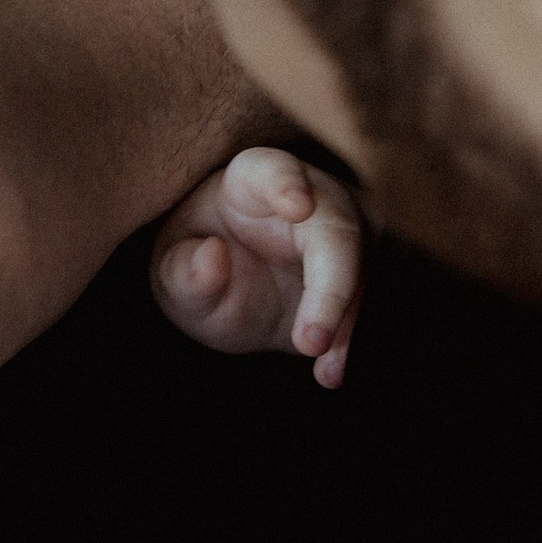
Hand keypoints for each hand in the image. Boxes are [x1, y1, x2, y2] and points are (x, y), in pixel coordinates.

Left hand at [148, 147, 361, 388]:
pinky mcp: (360, 273)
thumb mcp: (174, 277)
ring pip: (364, 270)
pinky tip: (330, 372)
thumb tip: (211, 255)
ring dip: (348, 321)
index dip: (286, 183)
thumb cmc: (196, 268)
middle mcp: (309, 198)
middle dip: (331, 284)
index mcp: (251, 181)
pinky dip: (351, 341)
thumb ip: (182, 270)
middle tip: (311, 340)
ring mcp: (341, 234)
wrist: (229, 295)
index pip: (272, 170)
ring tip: (326, 365)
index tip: (298, 205)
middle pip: (336, 228)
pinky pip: (368, 305)